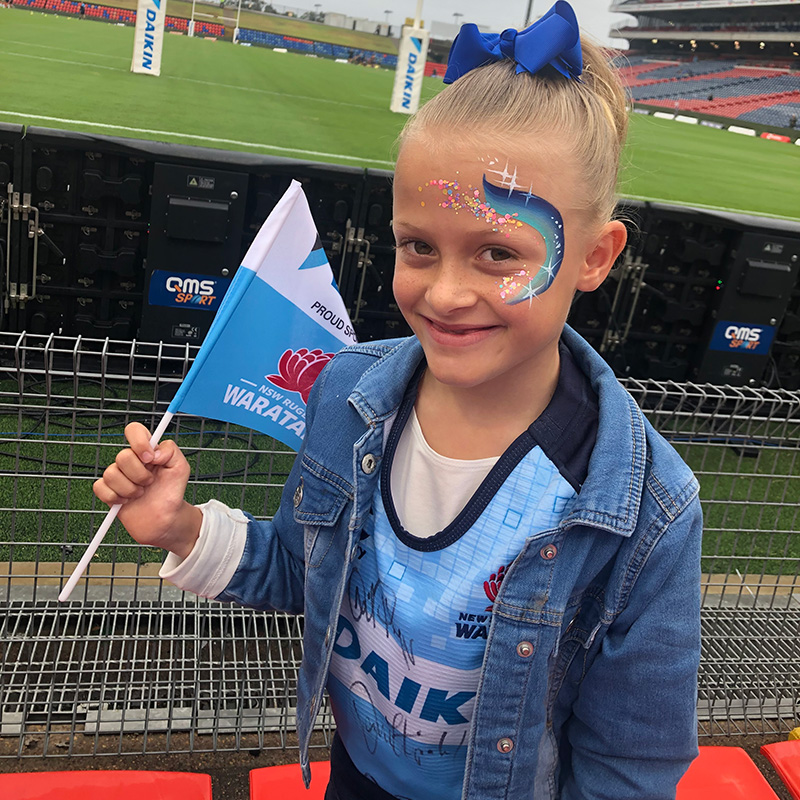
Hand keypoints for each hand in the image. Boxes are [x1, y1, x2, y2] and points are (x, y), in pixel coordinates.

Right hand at [93, 422, 201, 558]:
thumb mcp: (181, 468)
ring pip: (111, 474)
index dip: (138, 441)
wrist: (164, 519)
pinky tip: (126, 501)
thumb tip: (154, 452)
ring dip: (130, 489)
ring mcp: (118, 475)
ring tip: (140, 494)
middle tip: (149, 483)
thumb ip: (172, 452)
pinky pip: (100, 487)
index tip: (149, 458)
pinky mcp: (108, 491)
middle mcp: (131, 460)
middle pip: (122, 456)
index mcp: (146, 451)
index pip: (134, 430)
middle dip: (139, 474)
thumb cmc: (171, 492)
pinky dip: (115, 497)